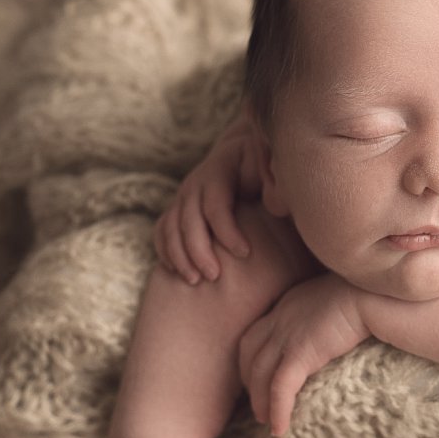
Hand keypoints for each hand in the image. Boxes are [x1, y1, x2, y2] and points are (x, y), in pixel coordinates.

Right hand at [156, 115, 263, 283]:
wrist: (241, 155)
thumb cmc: (263, 167)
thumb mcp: (273, 166)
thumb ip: (277, 183)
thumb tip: (275, 205)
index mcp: (219, 171)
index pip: (216, 205)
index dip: (228, 232)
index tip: (246, 254)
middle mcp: (195, 184)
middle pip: (189, 220)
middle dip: (199, 251)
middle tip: (215, 276)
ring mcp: (182, 197)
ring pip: (170, 227)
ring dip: (179, 256)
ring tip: (195, 282)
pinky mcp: (176, 210)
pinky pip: (162, 231)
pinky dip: (165, 252)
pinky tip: (176, 273)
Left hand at [238, 275, 368, 437]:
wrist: (374, 291)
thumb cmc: (369, 294)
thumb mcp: (339, 301)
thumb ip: (329, 316)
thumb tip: (337, 334)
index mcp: (289, 304)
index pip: (257, 333)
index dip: (252, 358)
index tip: (257, 377)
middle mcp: (281, 317)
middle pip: (250, 352)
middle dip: (249, 380)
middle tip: (257, 404)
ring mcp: (287, 334)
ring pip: (260, 374)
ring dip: (260, 401)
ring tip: (266, 422)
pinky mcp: (300, 352)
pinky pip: (280, 388)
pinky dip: (278, 410)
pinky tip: (280, 429)